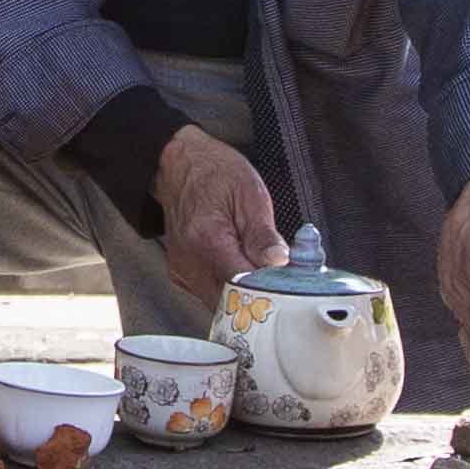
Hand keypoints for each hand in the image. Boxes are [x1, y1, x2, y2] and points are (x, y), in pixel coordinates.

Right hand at [148, 125, 289, 318]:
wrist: (179, 165)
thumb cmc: (214, 173)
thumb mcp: (249, 192)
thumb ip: (263, 233)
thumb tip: (278, 262)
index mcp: (207, 239)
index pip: (242, 285)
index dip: (270, 291)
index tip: (291, 286)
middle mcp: (189, 261)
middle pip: (231, 302)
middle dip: (261, 297)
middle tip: (283, 280)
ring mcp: (183, 270)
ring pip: (222, 303)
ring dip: (247, 295)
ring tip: (263, 271)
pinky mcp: (183, 275)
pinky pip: (212, 294)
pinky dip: (232, 288)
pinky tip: (243, 269)